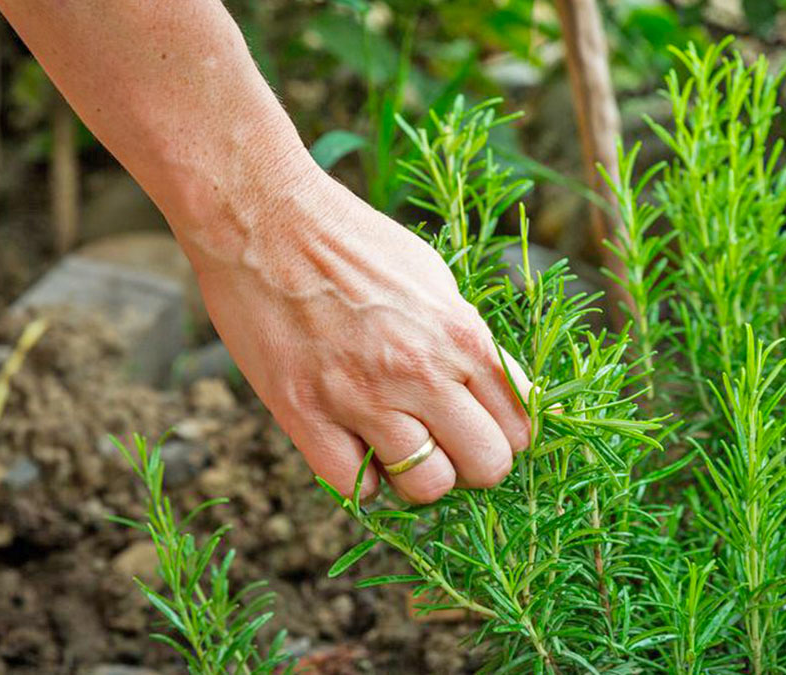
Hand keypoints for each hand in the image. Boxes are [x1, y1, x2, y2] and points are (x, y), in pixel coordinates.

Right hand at [185, 165, 531, 502]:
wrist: (264, 219)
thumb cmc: (354, 243)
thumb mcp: (435, 281)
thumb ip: (470, 342)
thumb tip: (507, 391)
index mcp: (462, 336)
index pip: (520, 425)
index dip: (506, 437)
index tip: (484, 432)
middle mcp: (421, 371)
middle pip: (487, 467)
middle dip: (473, 465)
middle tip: (447, 446)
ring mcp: (362, 397)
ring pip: (427, 487)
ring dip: (418, 476)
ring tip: (398, 446)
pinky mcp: (305, 414)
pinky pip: (356, 488)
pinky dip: (361, 479)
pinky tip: (355, 448)